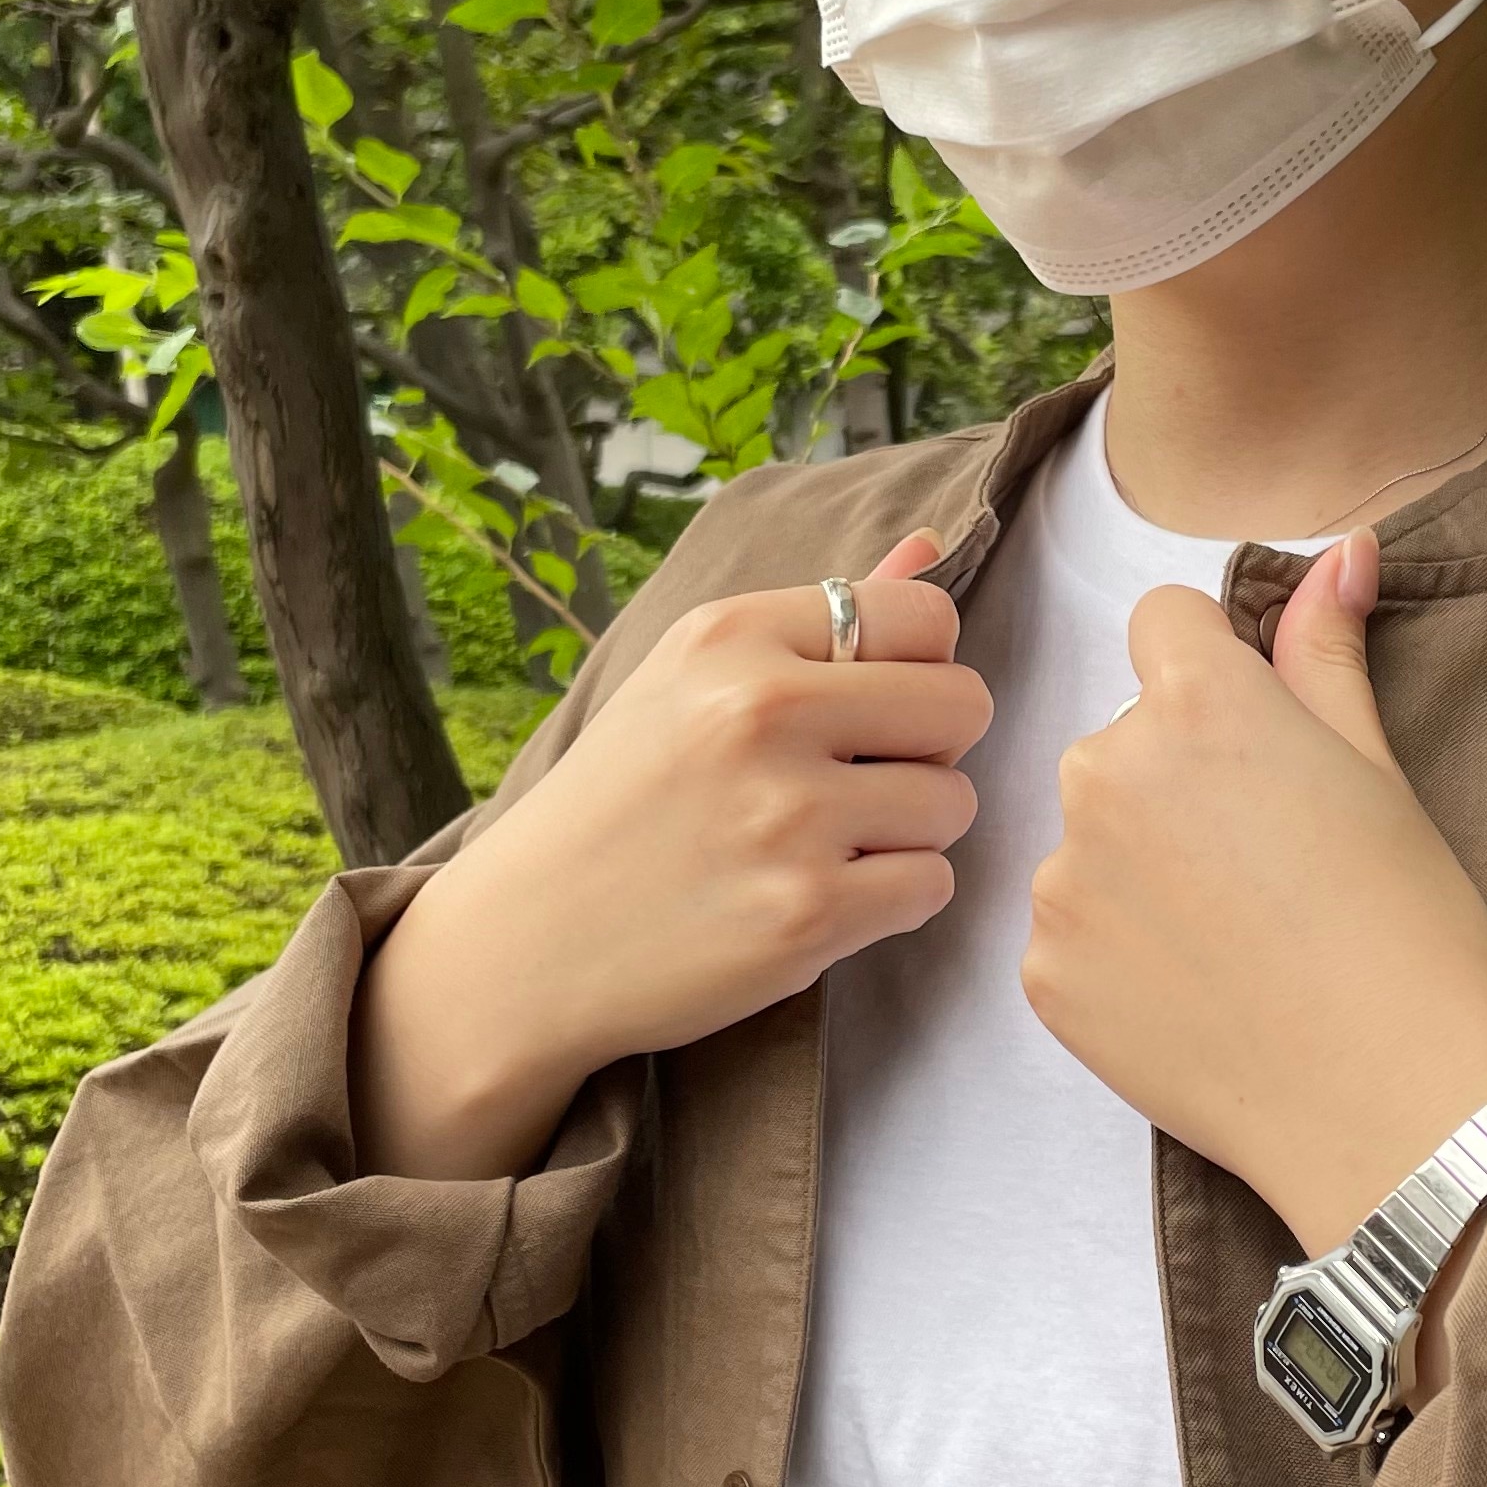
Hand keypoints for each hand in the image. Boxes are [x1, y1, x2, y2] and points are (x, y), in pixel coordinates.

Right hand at [354, 529, 986, 1179]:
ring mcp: (786, 816)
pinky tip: (819, 896)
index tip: (867, 708)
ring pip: (954, 802)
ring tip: (823, 843)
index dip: (919, 666)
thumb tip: (933, 546)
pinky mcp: (805, 913)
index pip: (925, 615)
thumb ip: (824, 615)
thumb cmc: (621, 801)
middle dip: (930, 748)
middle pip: (963, 704)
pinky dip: (892, 900)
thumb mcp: (692, 678)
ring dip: (910, 832)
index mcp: (731, 635)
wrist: (523, 941)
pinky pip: (933, 886)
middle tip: (858, 781)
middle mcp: (761, 711)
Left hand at [1023, 531, 1486, 1270]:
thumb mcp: (1378, 771)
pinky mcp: (1042, 972)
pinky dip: (1116, 953)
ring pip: (1091, 836)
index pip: (1162, 624)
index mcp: (1198, 704)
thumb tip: (1342, 549)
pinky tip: (1195, 994)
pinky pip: (1068, 930)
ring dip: (1138, 867)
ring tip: (1233, 939)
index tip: (1258, 746)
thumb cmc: (1409, 929)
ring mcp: (1062, 878)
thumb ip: (1325, 651)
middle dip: (1175, 780)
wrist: (1390, 1102)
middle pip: (1122, 739)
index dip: (1213, 674)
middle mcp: (1106, 772)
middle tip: (1263, 866)